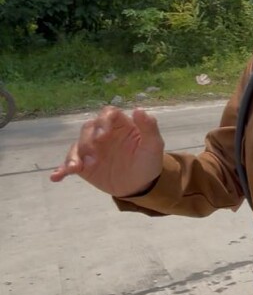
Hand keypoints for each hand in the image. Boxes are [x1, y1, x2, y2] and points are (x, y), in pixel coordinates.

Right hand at [50, 106, 164, 197]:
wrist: (140, 184)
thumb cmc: (148, 160)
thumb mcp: (154, 145)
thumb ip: (149, 127)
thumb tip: (138, 109)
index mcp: (119, 125)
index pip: (108, 114)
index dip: (104, 121)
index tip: (104, 134)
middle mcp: (103, 133)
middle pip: (89, 128)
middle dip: (88, 140)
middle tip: (93, 156)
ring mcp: (91, 149)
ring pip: (77, 145)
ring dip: (75, 155)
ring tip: (76, 167)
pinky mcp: (84, 166)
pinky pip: (70, 164)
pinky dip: (62, 169)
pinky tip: (56, 176)